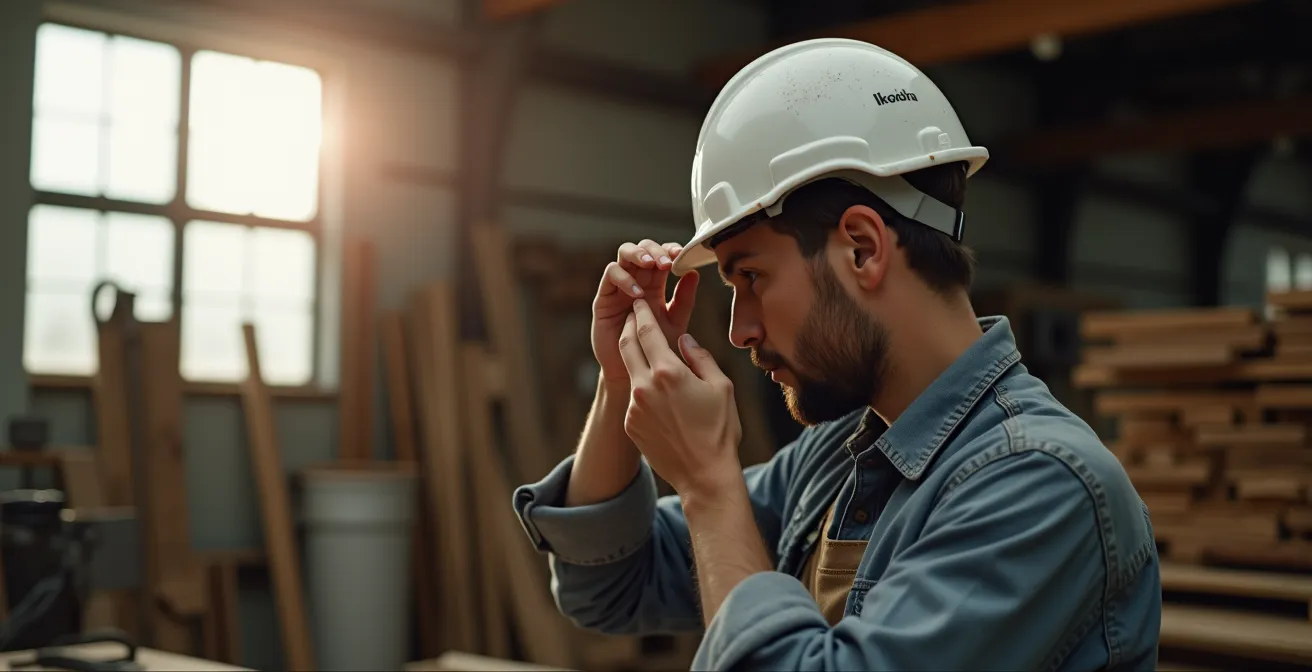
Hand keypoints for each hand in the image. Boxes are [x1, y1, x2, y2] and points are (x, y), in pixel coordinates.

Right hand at [592, 240, 699, 387]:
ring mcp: (619, 287)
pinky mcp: (604, 298)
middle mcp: (636, 280)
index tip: (683, 255)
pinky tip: (638, 292)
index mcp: (655, 283)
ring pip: (624, 254)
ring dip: (638, 255)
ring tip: (651, 265)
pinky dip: (625, 278)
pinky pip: (611, 276)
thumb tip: (694, 273)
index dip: (671, 250)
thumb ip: (684, 300)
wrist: (633, 372)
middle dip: (655, 250)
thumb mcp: (675, 322)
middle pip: (643, 248)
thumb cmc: (655, 348)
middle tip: (667, 261)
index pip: (662, 255)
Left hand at [618, 299, 741, 494]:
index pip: (647, 331)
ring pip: (629, 371)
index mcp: (668, 373)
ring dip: (634, 355)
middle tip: (634, 315)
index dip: (643, 313)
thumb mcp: (721, 386)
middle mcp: (644, 387)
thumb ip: (700, 357)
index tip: (640, 301)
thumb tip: (683, 338)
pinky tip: (654, 386)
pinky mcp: (630, 424)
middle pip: (627, 345)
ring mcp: (634, 407)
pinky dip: (640, 385)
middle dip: (629, 326)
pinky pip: (633, 396)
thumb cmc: (720, 430)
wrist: (704, 475)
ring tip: (644, 346)